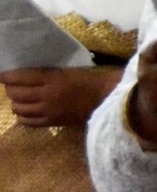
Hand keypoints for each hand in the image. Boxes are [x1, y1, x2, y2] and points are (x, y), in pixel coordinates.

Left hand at [0, 65, 121, 126]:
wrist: (112, 99)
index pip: (21, 77)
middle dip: (11, 88)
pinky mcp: (53, 122)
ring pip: (19, 108)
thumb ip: (53, 73)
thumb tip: (34, 73)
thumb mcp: (74, 69)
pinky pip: (28, 122)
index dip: (7, 76)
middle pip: (16, 93)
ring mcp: (48, 110)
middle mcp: (46, 95)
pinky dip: (23, 116)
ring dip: (16, 102)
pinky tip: (27, 111)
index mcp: (54, 78)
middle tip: (13, 84)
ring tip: (21, 98)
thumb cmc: (97, 78)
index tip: (1, 74)